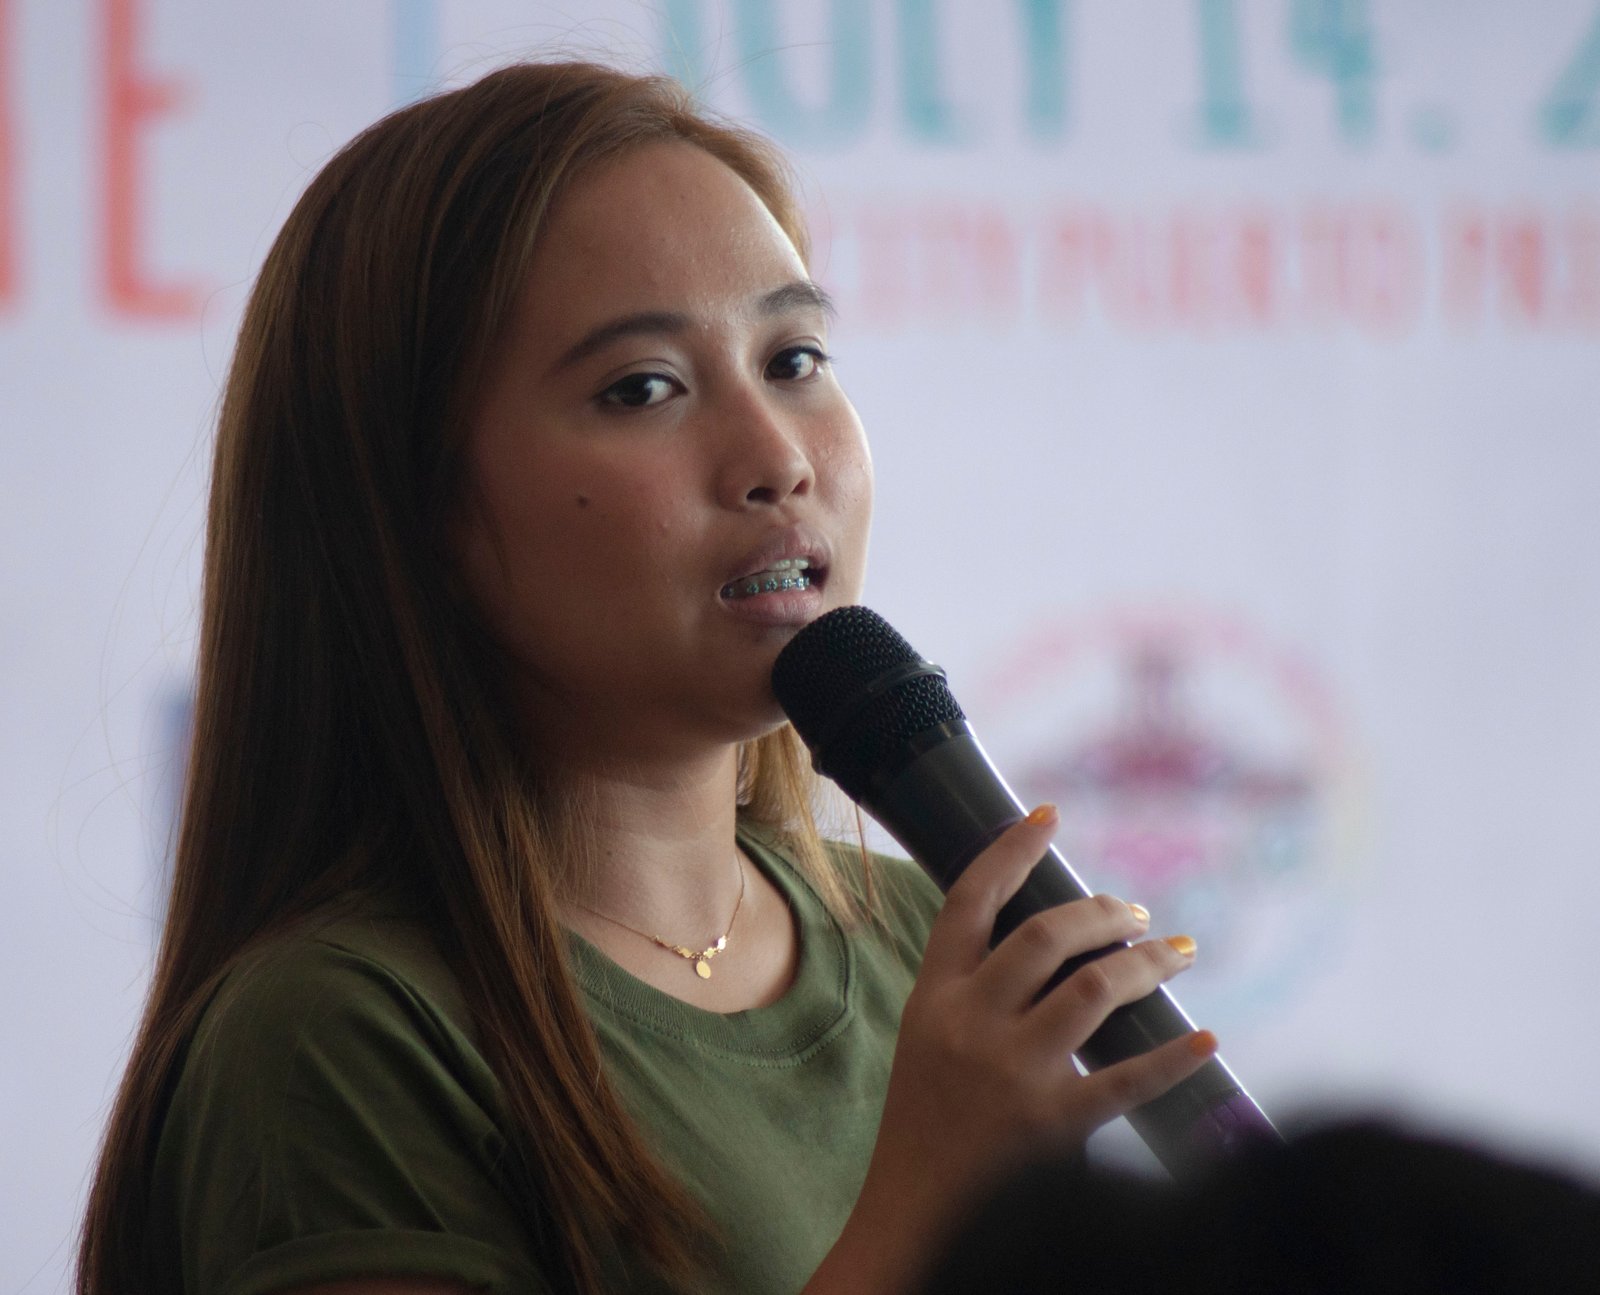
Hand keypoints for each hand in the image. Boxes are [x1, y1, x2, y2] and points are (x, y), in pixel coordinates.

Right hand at [809, 806, 1213, 1294]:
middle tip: (1135, 912)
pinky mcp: (1051, 1123)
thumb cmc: (924, 1121)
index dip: (1011, 850)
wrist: (911, 1212)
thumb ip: (973, 991)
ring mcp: (1011, 1072)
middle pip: (1045, 934)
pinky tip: (1206, 1039)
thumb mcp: (928, 1038)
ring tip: (1175, 953)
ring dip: (1145, 963)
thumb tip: (1054, 939)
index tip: (1049, 817)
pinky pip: (1127, 1080)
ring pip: (1093, 988)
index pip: (970, 901)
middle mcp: (970, 1023)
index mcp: (933, 997)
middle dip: (1100, 911)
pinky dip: (1174, 1058)